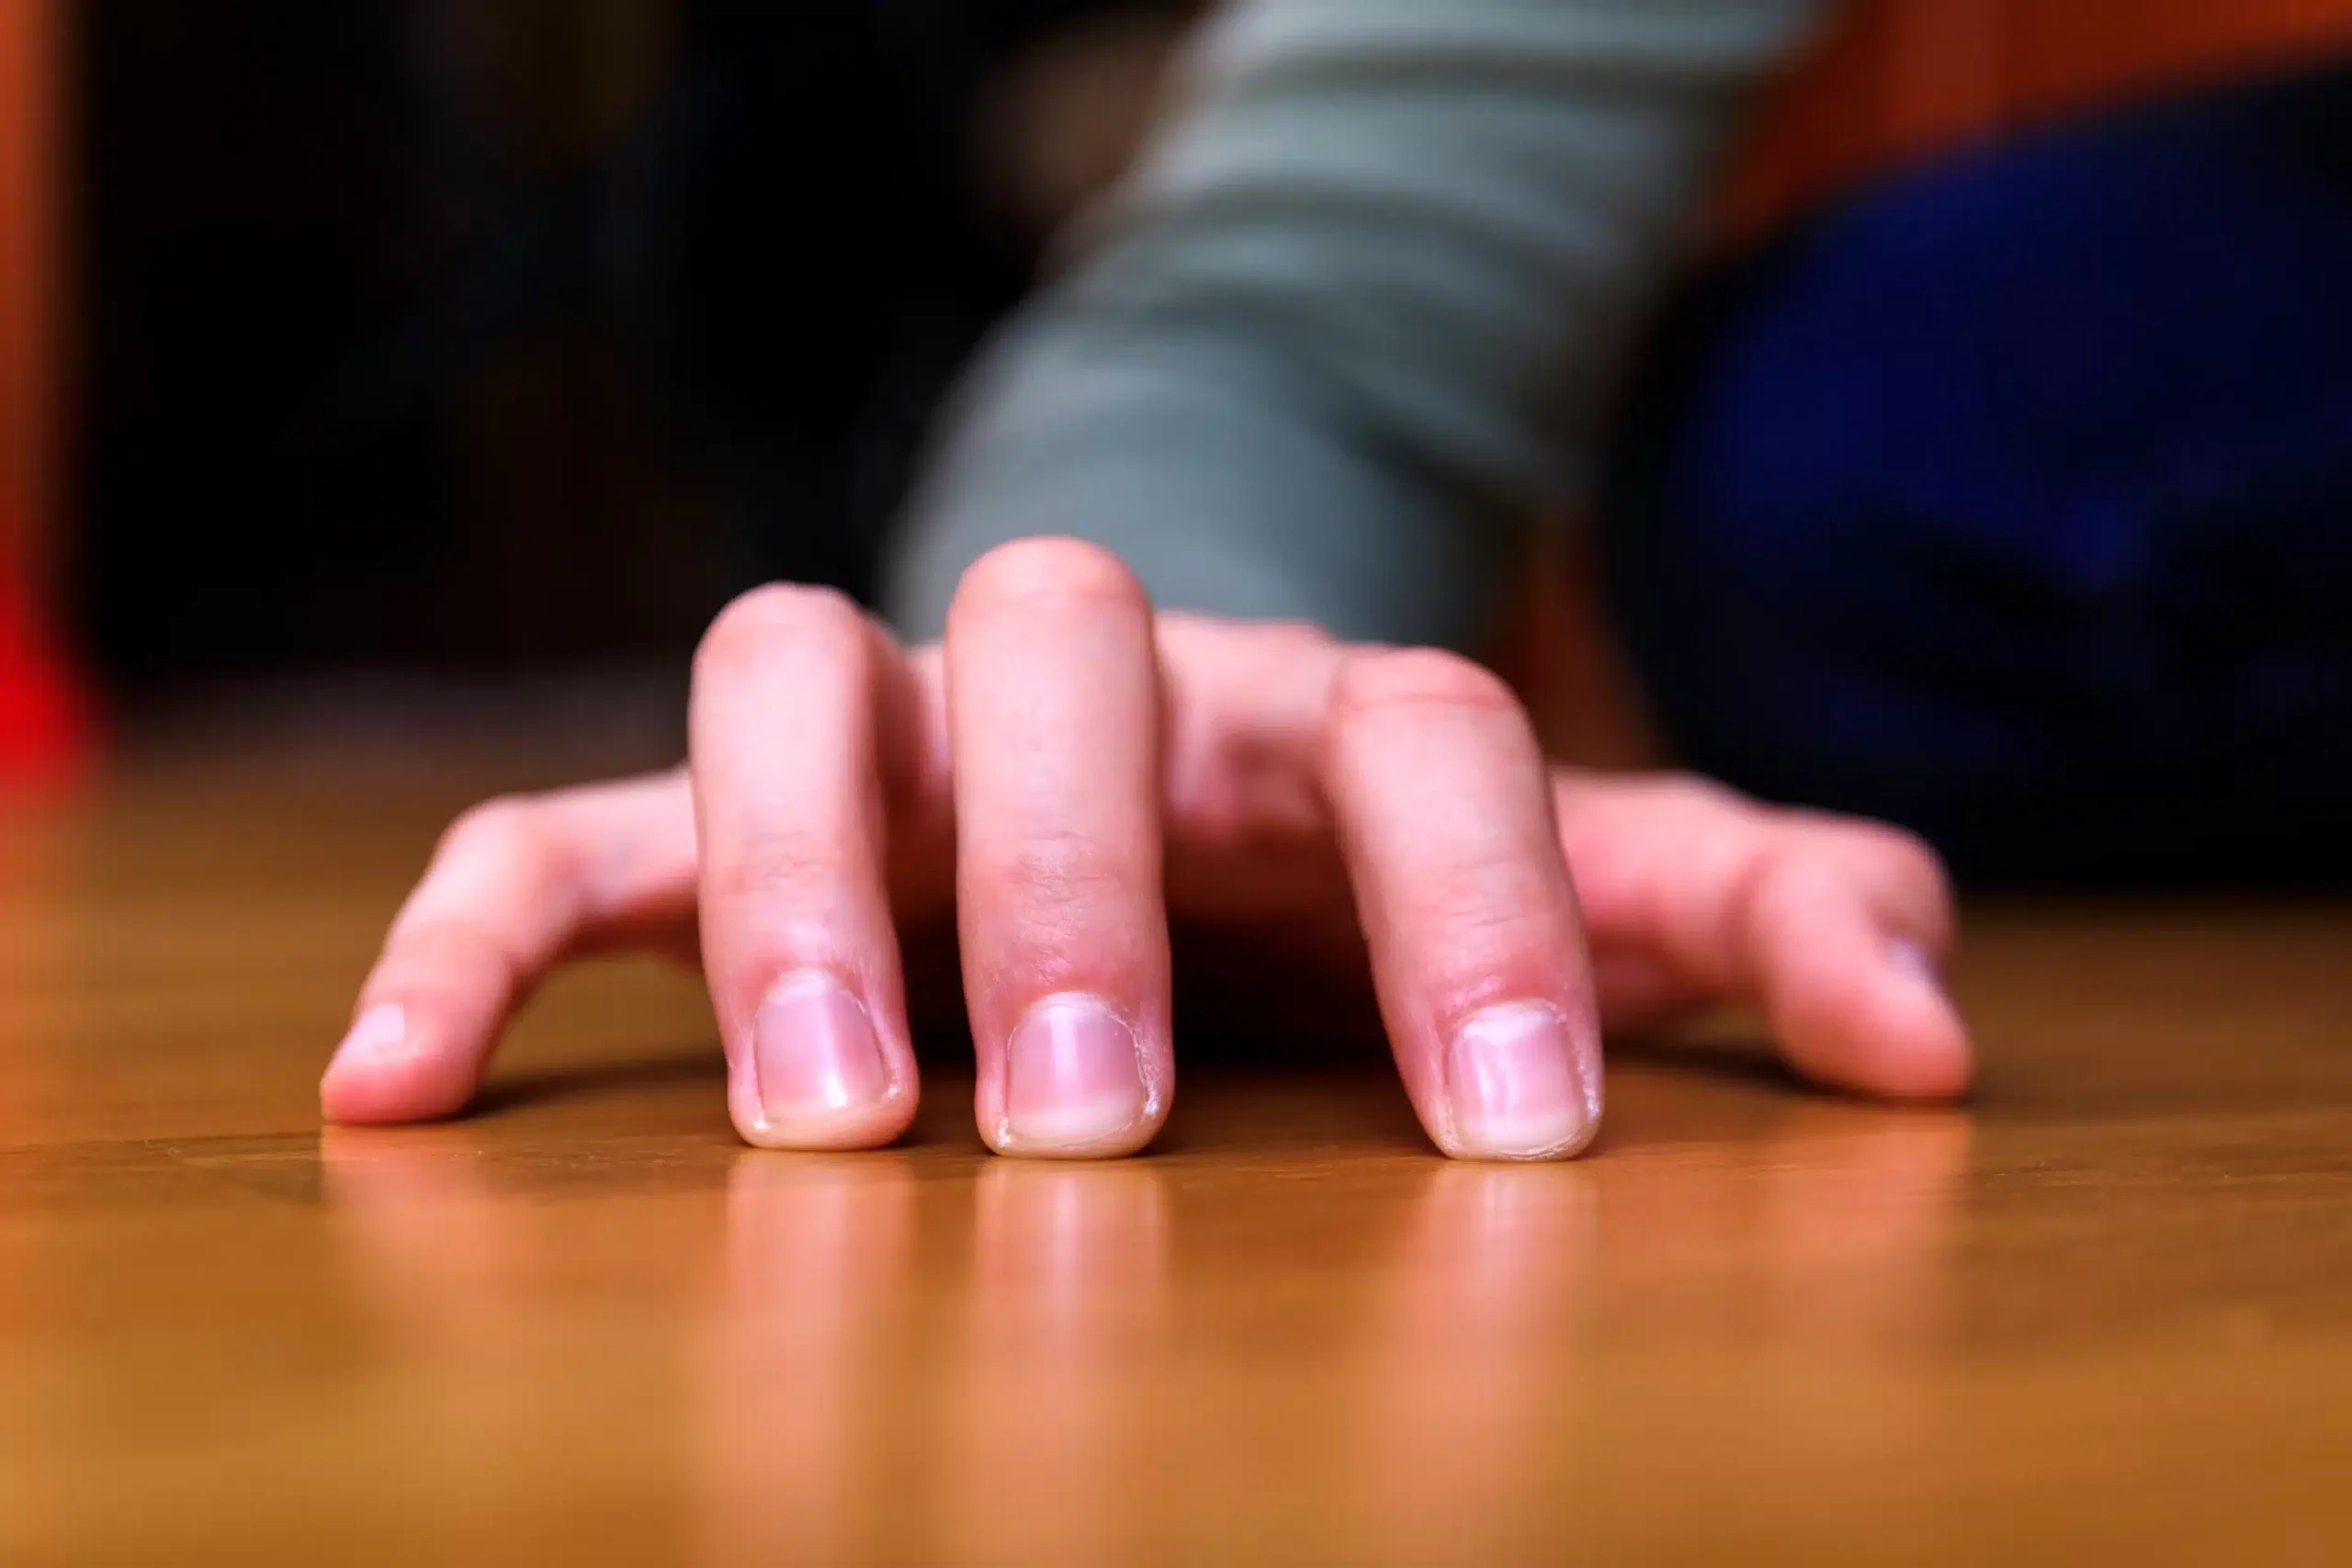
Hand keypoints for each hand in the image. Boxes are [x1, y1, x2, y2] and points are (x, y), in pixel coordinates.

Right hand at [321, 539, 1967, 1159]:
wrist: (1182, 752)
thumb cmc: (1384, 858)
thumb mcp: (1592, 884)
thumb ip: (1757, 917)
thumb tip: (1932, 1045)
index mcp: (1317, 702)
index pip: (1416, 721)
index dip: (1485, 902)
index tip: (1519, 1139)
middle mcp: (1096, 679)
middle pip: (1065, 643)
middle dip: (1072, 871)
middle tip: (1087, 1131)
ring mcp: (898, 733)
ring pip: (788, 681)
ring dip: (789, 877)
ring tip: (826, 1124)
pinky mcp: (724, 817)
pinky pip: (566, 833)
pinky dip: (479, 932)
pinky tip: (394, 1092)